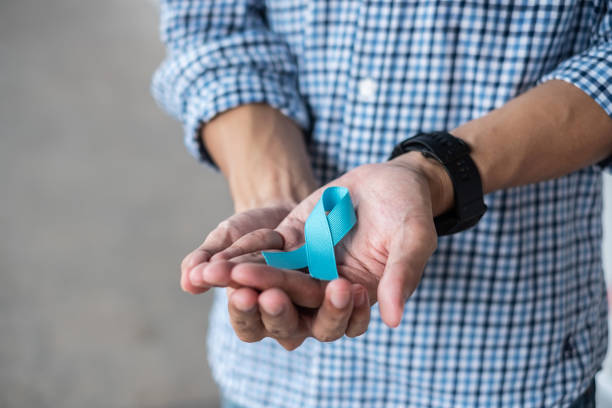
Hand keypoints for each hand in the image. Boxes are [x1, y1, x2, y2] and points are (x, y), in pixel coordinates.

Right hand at [181, 204, 370, 349]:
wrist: (281, 210)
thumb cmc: (246, 231)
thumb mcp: (225, 240)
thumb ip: (207, 259)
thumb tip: (189, 280)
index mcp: (254, 314)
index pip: (246, 323)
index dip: (244, 311)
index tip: (241, 293)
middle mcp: (286, 322)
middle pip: (284, 328)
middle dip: (279, 312)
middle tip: (276, 295)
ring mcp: (315, 313)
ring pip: (324, 327)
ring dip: (330, 312)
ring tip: (336, 289)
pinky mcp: (341, 301)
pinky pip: (352, 316)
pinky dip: (356, 307)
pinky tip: (358, 288)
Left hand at [213, 152, 452, 328]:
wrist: (391, 176)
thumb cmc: (410, 209)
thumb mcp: (414, 237)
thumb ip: (403, 275)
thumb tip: (393, 319)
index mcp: (359, 298)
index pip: (336, 318)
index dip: (323, 313)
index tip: (312, 296)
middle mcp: (328, 288)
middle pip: (296, 305)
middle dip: (270, 299)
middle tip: (245, 294)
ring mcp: (307, 264)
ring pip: (272, 280)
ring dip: (244, 279)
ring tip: (214, 276)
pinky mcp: (291, 240)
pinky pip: (264, 251)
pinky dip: (242, 254)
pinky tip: (217, 257)